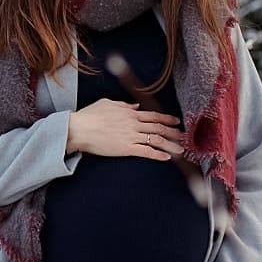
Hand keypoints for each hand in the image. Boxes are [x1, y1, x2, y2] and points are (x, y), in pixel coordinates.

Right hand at [68, 99, 184, 159]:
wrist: (77, 129)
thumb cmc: (88, 116)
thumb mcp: (107, 104)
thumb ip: (123, 105)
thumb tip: (135, 106)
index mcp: (130, 113)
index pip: (154, 115)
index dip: (167, 118)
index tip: (177, 121)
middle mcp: (133, 124)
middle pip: (158, 128)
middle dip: (173, 132)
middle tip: (184, 137)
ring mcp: (131, 136)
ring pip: (156, 140)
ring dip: (170, 145)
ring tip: (180, 150)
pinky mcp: (126, 148)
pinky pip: (146, 152)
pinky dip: (157, 155)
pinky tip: (166, 158)